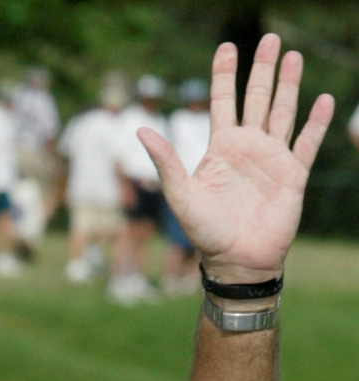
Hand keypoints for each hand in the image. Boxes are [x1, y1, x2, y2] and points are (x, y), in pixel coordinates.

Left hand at [139, 34, 333, 283]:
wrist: (236, 260)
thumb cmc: (205, 232)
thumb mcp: (180, 194)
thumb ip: (165, 162)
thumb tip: (141, 130)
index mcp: (220, 149)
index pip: (223, 102)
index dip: (225, 75)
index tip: (227, 47)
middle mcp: (247, 148)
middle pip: (257, 99)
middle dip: (263, 69)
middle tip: (270, 38)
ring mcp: (271, 159)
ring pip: (283, 112)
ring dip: (289, 85)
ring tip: (294, 56)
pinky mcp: (292, 175)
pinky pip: (306, 142)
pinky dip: (315, 122)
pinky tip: (322, 99)